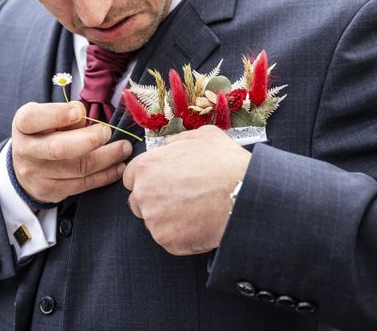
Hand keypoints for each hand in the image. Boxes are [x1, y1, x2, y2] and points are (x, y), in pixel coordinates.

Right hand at [11, 101, 132, 203]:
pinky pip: (84, 184)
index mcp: (23, 125)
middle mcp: (26, 150)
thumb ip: (64, 114)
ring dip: (107, 158)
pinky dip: (106, 175)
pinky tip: (119, 166)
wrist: (25, 166)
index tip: (80, 111)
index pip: (34, 118)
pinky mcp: (51, 191)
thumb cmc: (43, 132)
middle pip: (59, 148)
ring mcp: (37, 174)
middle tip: (107, 132)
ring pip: (78, 168)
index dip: (58, 114)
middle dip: (89, 140)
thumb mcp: (46, 116)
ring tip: (124, 148)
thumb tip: (86, 116)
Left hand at [123, 125, 250, 255]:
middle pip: (138, 201)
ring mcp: (154, 220)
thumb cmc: (225, 163)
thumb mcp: (201, 136)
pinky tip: (199, 222)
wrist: (245, 195)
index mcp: (146, 167)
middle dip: (154, 200)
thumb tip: (169, 145)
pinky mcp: (168, 241)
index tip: (162, 181)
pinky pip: (169, 239)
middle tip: (180, 197)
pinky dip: (181, 235)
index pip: (131, 177)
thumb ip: (176, 141)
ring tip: (194, 209)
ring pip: (154, 221)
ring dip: (168, 218)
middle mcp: (143, 194)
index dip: (147, 178)